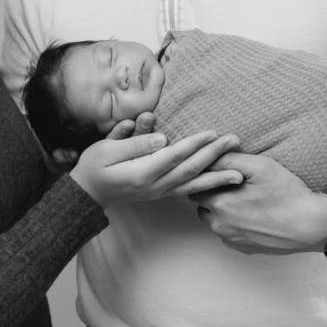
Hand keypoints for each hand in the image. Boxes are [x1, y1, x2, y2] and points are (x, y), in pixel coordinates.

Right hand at [69, 124, 241, 207]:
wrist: (86, 194)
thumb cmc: (93, 167)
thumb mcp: (105, 149)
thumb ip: (134, 142)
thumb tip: (162, 136)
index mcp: (143, 172)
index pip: (175, 155)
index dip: (195, 143)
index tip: (213, 132)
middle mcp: (156, 185)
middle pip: (191, 169)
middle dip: (215, 155)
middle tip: (235, 141)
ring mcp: (160, 192)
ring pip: (194, 184)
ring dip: (217, 177)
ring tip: (239, 172)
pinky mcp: (161, 193)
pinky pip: (188, 190)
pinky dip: (206, 187)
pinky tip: (219, 184)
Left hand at [189, 153, 326, 254]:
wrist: (311, 224)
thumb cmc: (287, 193)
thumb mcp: (259, 166)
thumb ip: (228, 160)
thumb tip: (208, 156)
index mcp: (219, 204)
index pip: (196, 186)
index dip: (207, 176)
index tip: (220, 171)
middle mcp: (220, 226)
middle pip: (201, 204)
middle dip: (211, 192)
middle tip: (233, 183)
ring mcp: (231, 239)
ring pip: (213, 220)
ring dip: (221, 209)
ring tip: (243, 198)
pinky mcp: (242, 248)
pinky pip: (228, 233)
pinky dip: (233, 223)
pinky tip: (251, 214)